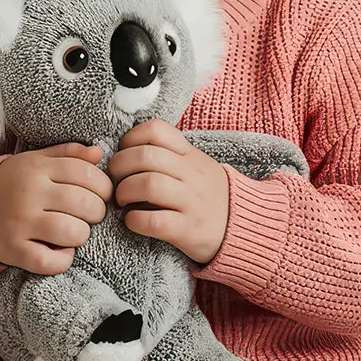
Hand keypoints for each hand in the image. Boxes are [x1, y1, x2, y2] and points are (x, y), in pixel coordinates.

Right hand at [0, 143, 112, 274]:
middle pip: (84, 204)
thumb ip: (68, 154)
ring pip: (72, 233)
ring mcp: (19, 223)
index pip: (86, 174)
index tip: (102, 195)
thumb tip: (98, 154)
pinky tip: (61, 251)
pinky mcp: (13, 250)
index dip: (103, 187)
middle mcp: (28, 194)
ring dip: (82, 235)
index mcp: (37, 168)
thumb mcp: (36, 161)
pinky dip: (63, 259)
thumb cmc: (13, 184)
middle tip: (90, 215)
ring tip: (75, 232)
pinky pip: (51, 262)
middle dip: (97, 212)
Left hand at [108, 119, 229, 264]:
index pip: (156, 130)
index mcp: (190, 155)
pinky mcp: (188, 229)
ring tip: (122, 200)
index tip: (124, 153)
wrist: (245, 228)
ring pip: (148, 185)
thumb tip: (127, 149)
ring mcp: (191, 202)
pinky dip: (134, 220)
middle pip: (145, 156)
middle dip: (119, 167)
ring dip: (124, 192)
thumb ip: (170, 155)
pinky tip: (133, 221)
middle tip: (115, 180)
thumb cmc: (209, 196)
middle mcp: (191, 174)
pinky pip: (154, 220)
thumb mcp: (197, 166)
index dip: (130, 138)